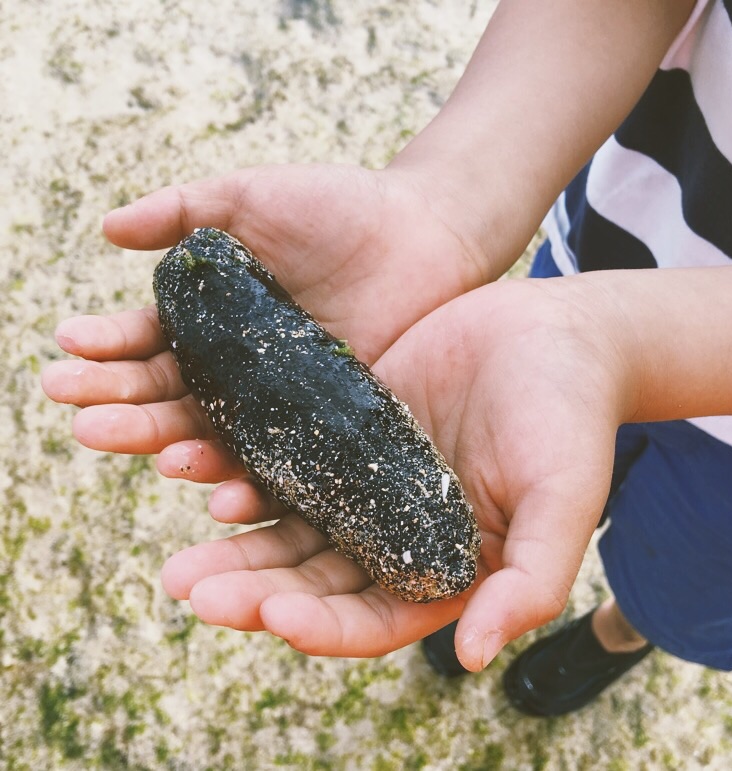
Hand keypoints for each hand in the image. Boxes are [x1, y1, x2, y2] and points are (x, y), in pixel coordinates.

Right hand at [43, 163, 496, 477]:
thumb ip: (181, 210)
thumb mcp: (251, 198)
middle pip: (173, 400)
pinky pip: (286, 464)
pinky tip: (219, 494)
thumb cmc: (338, 206)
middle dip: (124, 410)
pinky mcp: (331, 429)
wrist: (426, 231)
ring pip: (220, 439)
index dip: (106, 351)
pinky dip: (251, 481)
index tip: (66, 352)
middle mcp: (242, 371)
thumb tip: (105, 229)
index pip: (148, 345)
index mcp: (215, 322)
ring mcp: (285, 405)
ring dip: (175, 451)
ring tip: (146, 453)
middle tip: (79, 420)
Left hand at [155, 275, 627, 670]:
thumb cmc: (570, 419)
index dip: (324, 625)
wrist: (552, 337)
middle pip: (317, 580)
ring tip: (180, 558)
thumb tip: (479, 657)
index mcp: (446, 566)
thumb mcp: (564, 501)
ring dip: (237, 546)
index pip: (375, 617)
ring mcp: (369, 484)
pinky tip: (206, 479)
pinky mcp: (349, 433)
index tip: (274, 615)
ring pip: (292, 528)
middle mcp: (399, 534)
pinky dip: (250, 477)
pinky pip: (292, 462)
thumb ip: (530, 581)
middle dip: (255, 591)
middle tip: (191, 589)